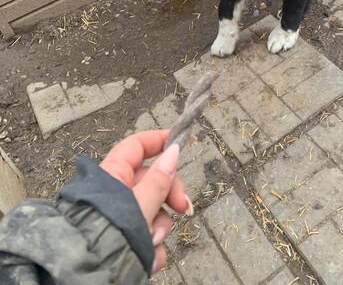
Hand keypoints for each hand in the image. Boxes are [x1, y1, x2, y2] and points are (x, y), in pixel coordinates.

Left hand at [100, 130, 191, 273]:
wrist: (89, 275)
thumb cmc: (109, 235)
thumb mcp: (140, 205)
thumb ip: (159, 180)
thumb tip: (173, 151)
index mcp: (114, 174)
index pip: (137, 146)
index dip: (159, 140)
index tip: (182, 142)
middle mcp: (117, 192)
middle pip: (153, 181)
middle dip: (170, 195)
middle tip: (183, 208)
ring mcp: (122, 216)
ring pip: (154, 211)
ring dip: (159, 228)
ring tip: (152, 243)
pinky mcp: (125, 238)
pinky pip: (147, 235)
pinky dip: (152, 247)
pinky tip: (149, 259)